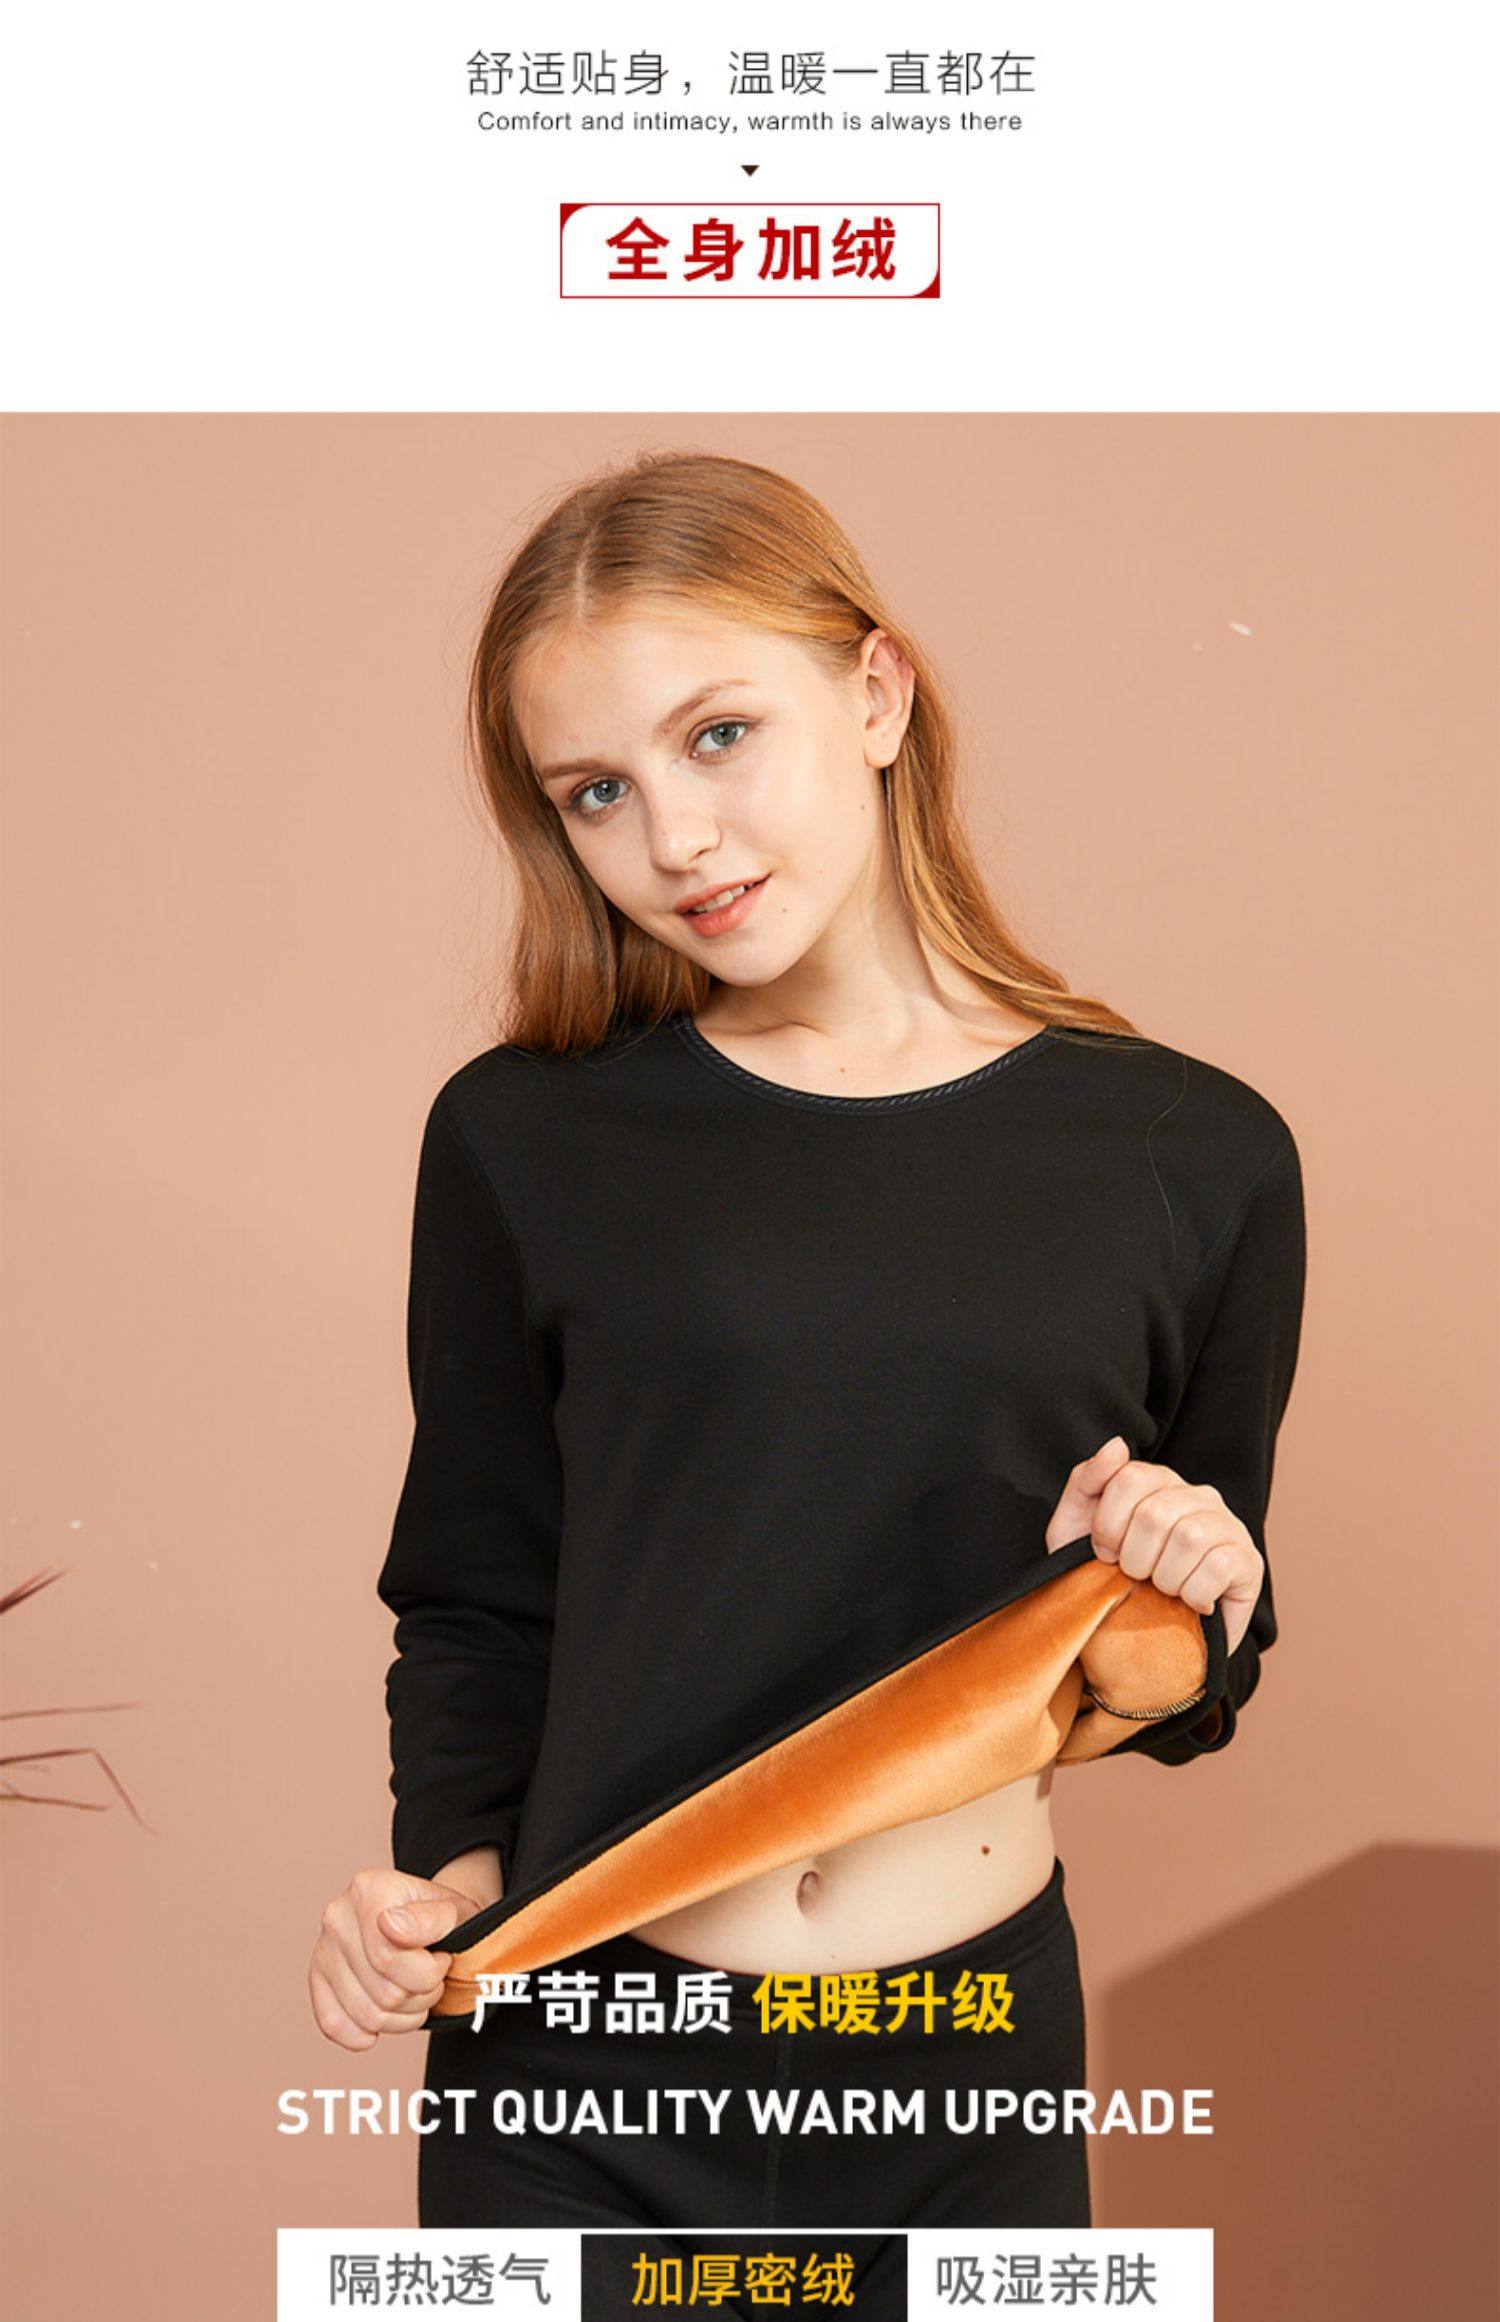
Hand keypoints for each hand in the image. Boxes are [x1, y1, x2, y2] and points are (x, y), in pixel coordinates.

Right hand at [308, 1869, 486, 2050]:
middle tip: (432, 1977)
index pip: (389, 1958)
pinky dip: (364, 2033)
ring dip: (403, 2017)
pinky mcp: (317, 1978)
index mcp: (370, 1889)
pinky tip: (385, 2015)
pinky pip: (334, 2025)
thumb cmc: (441, 1919)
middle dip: (421, 1996)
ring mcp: (323, 1948)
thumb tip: (391, 1926)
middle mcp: (338, 1915)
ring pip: (367, 2016)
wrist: (423, 1920)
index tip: (441, 1958)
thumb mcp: (454, 1910)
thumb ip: (432, 1917)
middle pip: (385, 1993)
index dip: (429, 1972)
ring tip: (413, 1990)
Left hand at [1045, 1435, 1263, 1657]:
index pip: (1128, 1478)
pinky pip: (1218, 1567)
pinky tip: (1190, 1602)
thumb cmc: (1106, 1578)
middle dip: (1132, 1559)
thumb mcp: (1076, 1529)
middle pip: (1154, 1513)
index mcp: (1159, 1481)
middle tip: (1135, 1578)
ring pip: (1188, 1537)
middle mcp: (1199, 1495)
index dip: (1107, 1526)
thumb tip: (1117, 1445)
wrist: (1136, 1639)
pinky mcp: (1249, 1562)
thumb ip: (1088, 1481)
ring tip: (1163, 1590)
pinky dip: (1193, 1593)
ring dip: (1163, 1578)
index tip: (1105, 1553)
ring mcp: (1228, 1526)